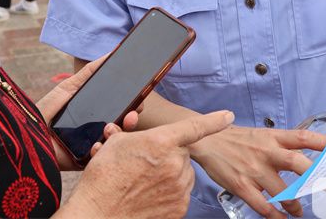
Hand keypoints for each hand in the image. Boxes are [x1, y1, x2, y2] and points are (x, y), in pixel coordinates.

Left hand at [36, 55, 139, 169]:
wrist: (26, 133)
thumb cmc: (46, 109)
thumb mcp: (70, 86)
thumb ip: (90, 72)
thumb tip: (112, 52)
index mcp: (96, 115)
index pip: (121, 110)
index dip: (133, 105)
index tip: (141, 97)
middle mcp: (98, 131)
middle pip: (123, 126)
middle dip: (132, 118)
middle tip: (135, 111)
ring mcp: (94, 147)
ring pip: (117, 143)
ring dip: (122, 132)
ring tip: (119, 124)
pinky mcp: (86, 162)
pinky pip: (101, 158)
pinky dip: (104, 150)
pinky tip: (99, 143)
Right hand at [59, 110, 234, 218]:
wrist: (98, 212)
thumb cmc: (104, 177)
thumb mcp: (117, 142)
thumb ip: (137, 132)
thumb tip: (136, 125)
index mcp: (161, 142)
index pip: (194, 127)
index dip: (214, 120)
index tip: (227, 116)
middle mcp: (174, 164)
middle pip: (182, 152)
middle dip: (167, 153)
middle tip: (145, 161)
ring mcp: (179, 188)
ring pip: (183, 172)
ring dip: (170, 172)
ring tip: (145, 179)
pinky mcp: (179, 208)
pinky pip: (181, 192)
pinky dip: (170, 191)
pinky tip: (150, 194)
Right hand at [189, 125, 325, 217]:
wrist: (206, 141)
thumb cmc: (238, 139)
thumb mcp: (262, 135)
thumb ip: (283, 145)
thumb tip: (309, 155)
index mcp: (273, 137)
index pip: (302, 137)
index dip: (323, 143)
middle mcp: (266, 152)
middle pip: (296, 161)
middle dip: (316, 176)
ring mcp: (254, 169)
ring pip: (283, 191)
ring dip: (295, 205)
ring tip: (299, 211)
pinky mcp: (242, 185)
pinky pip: (263, 206)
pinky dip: (275, 216)